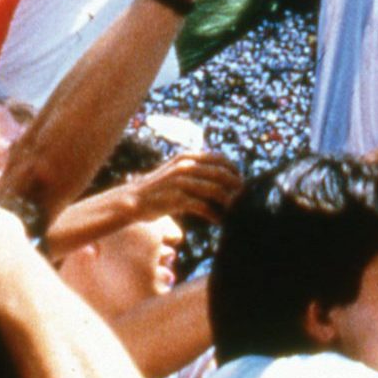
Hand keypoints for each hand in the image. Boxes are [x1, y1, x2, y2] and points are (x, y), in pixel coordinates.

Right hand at [125, 150, 242, 223]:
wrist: (133, 199)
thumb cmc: (159, 187)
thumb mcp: (176, 170)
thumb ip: (195, 169)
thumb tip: (221, 174)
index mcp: (187, 157)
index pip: (219, 159)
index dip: (233, 170)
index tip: (240, 181)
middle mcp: (185, 166)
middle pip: (220, 174)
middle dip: (235, 186)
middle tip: (243, 198)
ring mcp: (180, 182)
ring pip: (215, 190)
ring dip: (228, 202)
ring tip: (235, 211)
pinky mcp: (176, 199)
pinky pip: (203, 207)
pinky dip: (214, 214)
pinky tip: (219, 220)